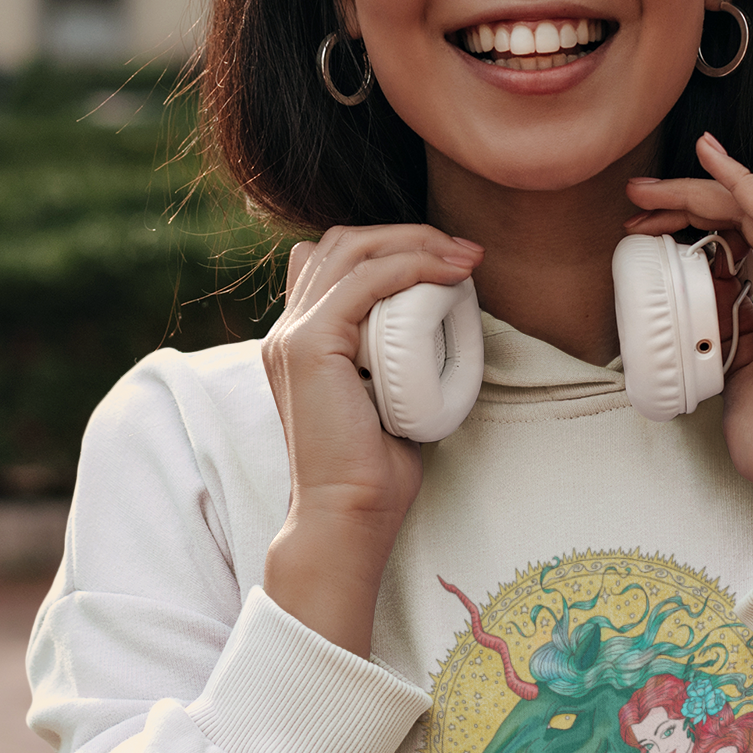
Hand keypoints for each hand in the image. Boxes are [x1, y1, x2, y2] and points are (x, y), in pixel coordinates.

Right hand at [261, 224, 482, 656]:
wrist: (349, 516)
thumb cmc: (377, 469)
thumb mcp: (390, 395)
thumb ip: (396, 357)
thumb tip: (436, 321)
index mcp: (301, 339)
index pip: (336, 260)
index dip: (392, 246)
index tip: (451, 261)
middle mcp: (288, 330)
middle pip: (344, 243)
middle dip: (408, 236)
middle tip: (464, 254)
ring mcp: (293, 335)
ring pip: (352, 250)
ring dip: (415, 243)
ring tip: (464, 258)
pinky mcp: (309, 345)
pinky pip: (363, 280)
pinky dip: (411, 265)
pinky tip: (449, 275)